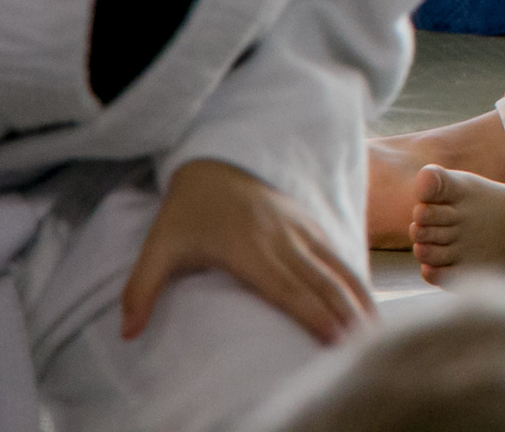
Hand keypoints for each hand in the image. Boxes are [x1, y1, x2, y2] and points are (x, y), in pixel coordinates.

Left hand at [119, 160, 368, 344]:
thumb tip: (127, 335)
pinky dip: (354, 277)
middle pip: (322, 282)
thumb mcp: (157, 247)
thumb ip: (140, 290)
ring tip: (377, 328)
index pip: (288, 288)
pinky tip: (366, 297)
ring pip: (336, 267)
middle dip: (347, 313)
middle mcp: (283, 239)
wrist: (215, 159)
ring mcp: (300, 228)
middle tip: (368, 345)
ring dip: (358, 297)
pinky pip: (337, 253)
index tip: (336, 340)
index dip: (313, 314)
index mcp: (249, 249)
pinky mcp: (308, 223)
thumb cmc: (186, 210)